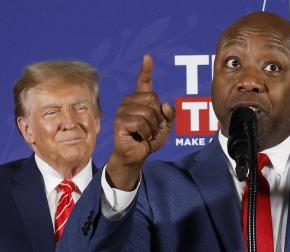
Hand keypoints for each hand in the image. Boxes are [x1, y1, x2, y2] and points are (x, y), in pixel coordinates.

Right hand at [109, 54, 175, 189]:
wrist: (137, 156)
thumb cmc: (148, 140)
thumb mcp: (165, 127)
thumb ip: (169, 115)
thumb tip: (166, 105)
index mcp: (140, 100)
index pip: (144, 82)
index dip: (146, 70)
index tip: (148, 57)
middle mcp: (129, 102)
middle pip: (153, 99)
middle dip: (159, 117)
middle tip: (153, 128)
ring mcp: (122, 111)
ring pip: (148, 112)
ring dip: (153, 128)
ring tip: (147, 134)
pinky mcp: (119, 122)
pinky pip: (140, 123)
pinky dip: (146, 133)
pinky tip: (141, 137)